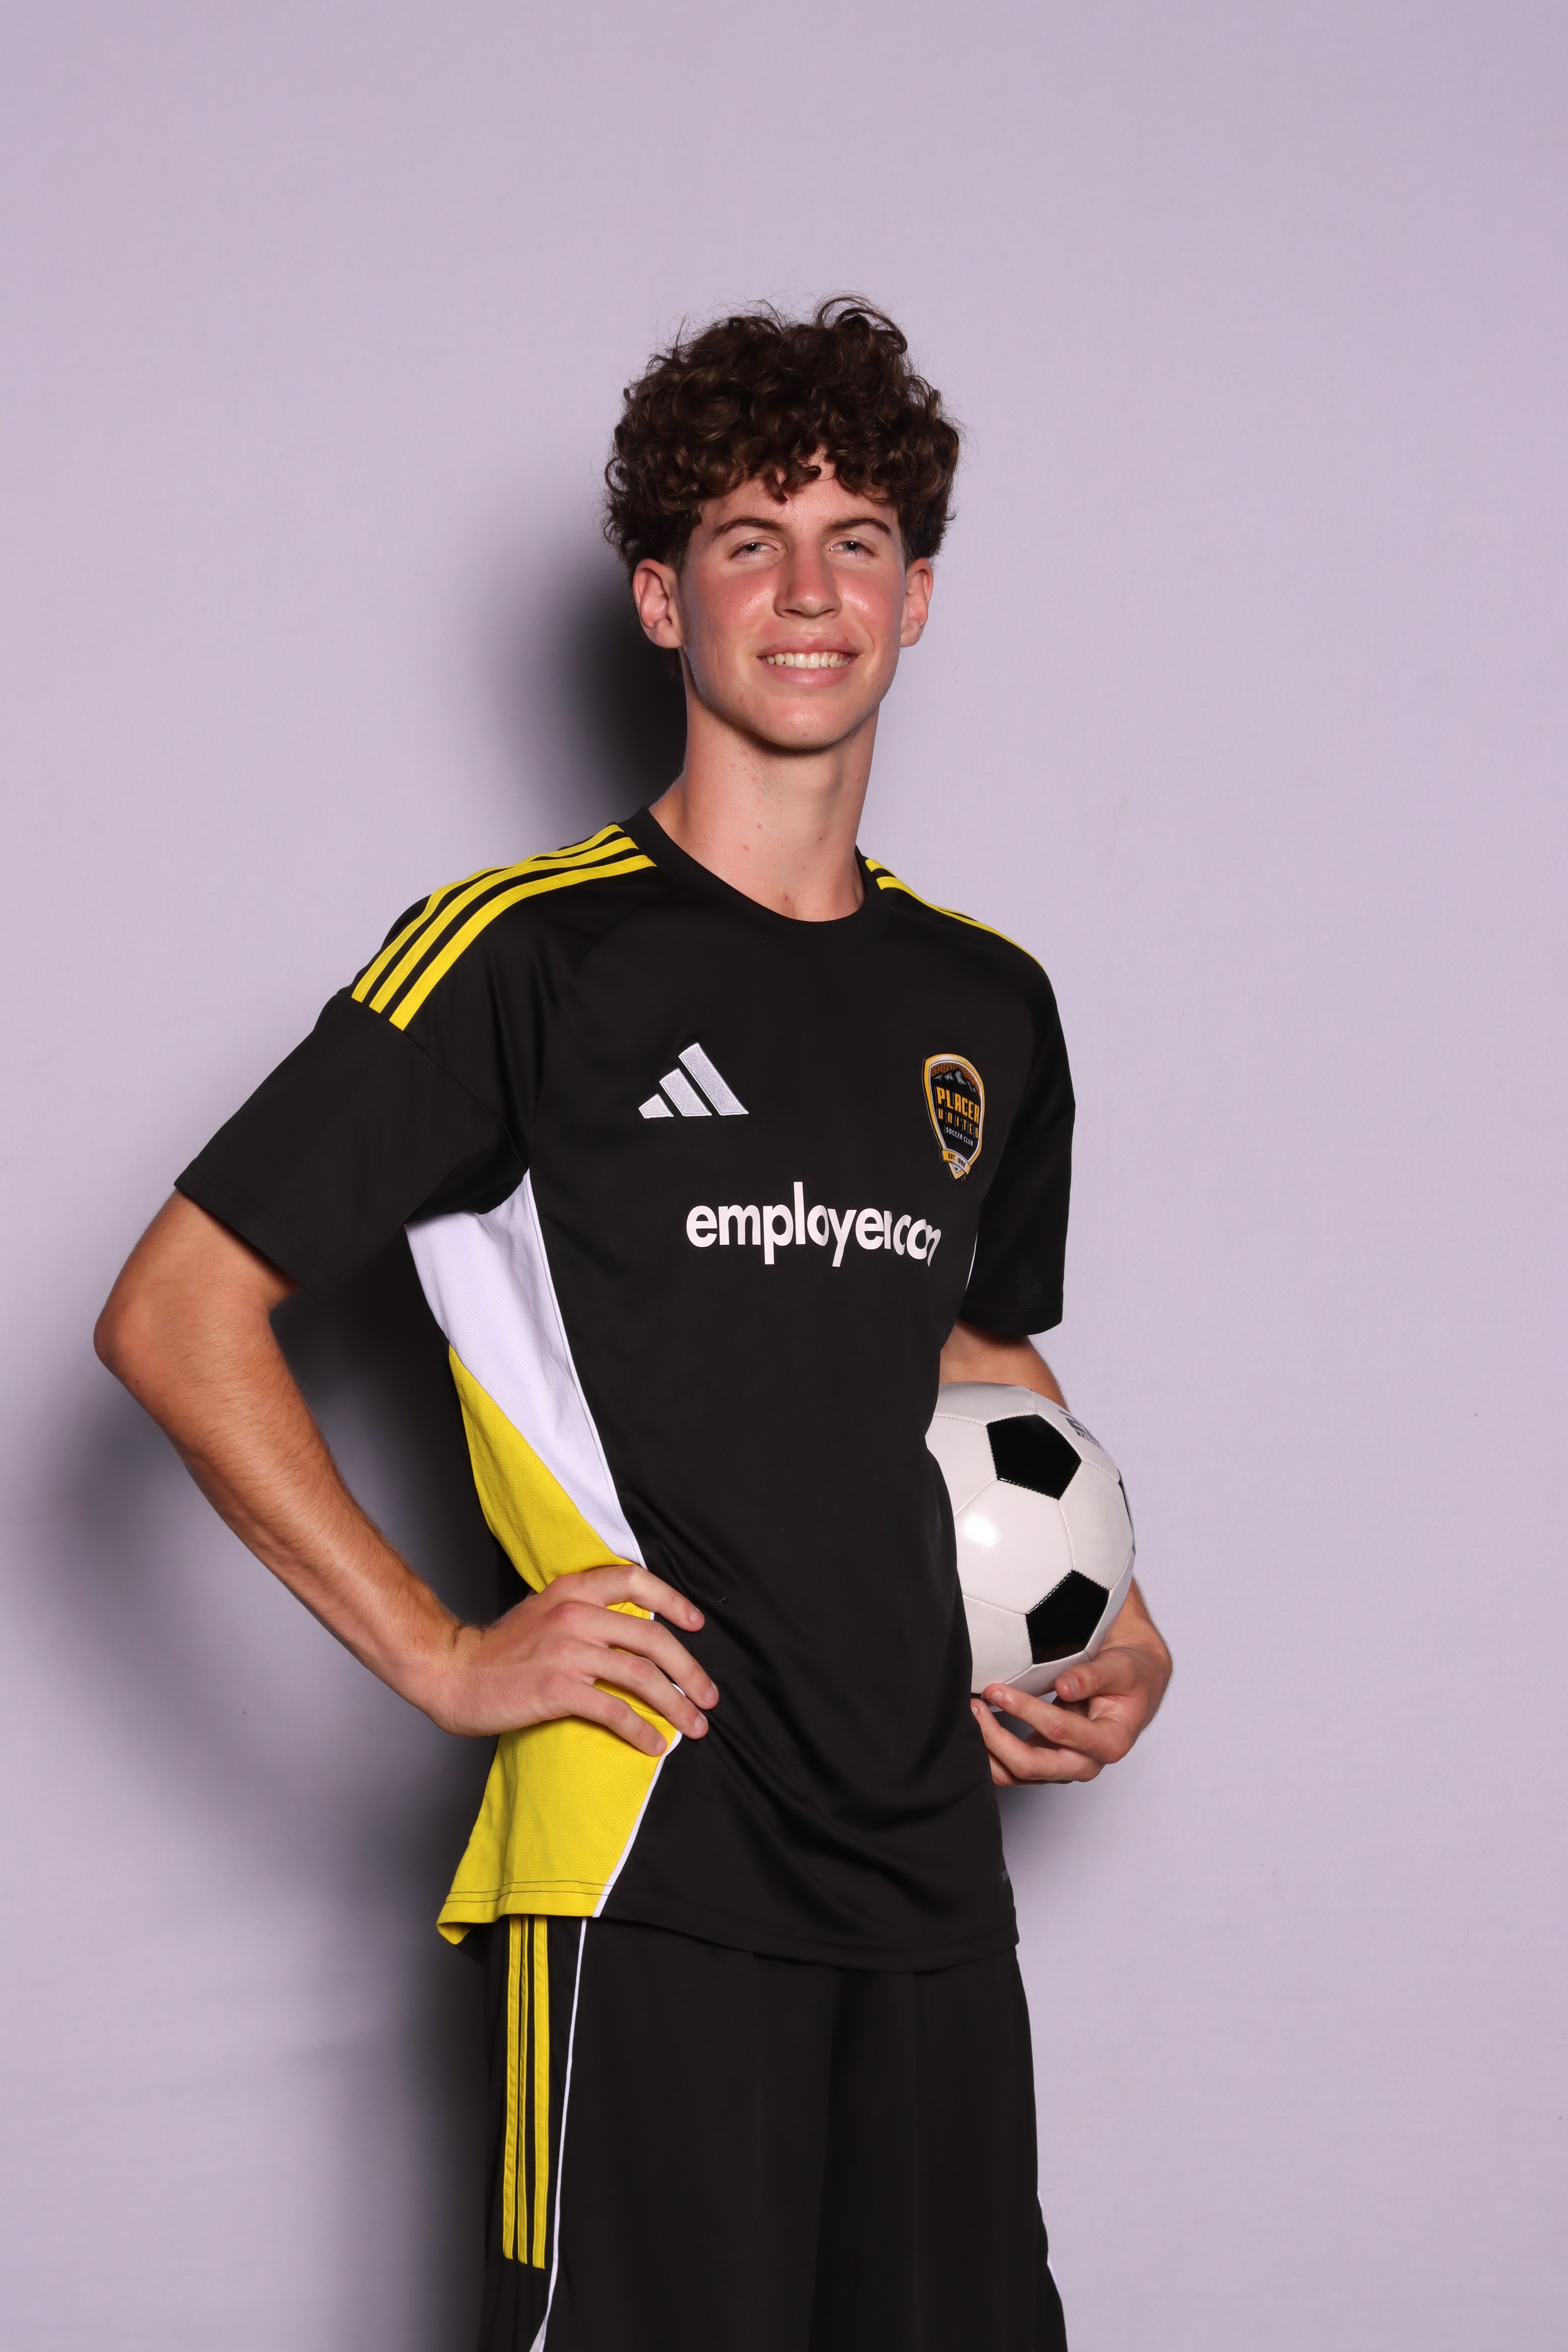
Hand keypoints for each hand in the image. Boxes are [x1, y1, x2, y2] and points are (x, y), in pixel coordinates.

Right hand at [428, 1563, 716, 1755]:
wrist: (452, 1672)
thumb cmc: (499, 1650)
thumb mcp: (544, 1611)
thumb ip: (583, 1611)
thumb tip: (631, 1631)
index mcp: (572, 1590)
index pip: (634, 1580)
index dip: (672, 1601)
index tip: (697, 1624)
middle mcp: (574, 1615)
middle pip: (651, 1638)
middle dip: (689, 1670)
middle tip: (708, 1696)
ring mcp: (567, 1652)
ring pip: (641, 1676)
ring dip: (676, 1704)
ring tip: (695, 1726)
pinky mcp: (558, 1688)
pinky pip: (614, 1710)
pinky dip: (642, 1729)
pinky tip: (655, 1744)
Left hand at [971, 1586, 1171, 1786]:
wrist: (1134, 1685)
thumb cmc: (1131, 1675)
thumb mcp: (1122, 1669)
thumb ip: (1094, 1676)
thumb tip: (1065, 1686)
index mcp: (1109, 1742)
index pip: (1059, 1731)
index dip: (1025, 1710)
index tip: (998, 1689)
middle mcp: (1085, 1763)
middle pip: (1031, 1766)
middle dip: (997, 1738)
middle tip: (975, 1705)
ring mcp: (1064, 1767)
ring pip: (1016, 1774)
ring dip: (988, 1750)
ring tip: (971, 1714)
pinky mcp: (1047, 1762)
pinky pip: (1013, 1768)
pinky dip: (991, 1752)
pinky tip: (977, 1727)